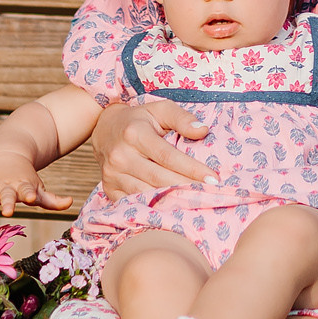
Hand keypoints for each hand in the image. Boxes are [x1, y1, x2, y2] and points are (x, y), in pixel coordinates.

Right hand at [0, 161, 72, 220]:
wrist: (9, 155)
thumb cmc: (26, 179)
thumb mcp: (38, 187)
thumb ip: (52, 200)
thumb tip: (71, 202)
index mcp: (24, 185)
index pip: (27, 189)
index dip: (30, 193)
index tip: (32, 197)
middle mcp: (7, 186)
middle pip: (7, 194)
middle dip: (7, 202)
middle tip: (7, 211)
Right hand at [94, 99, 215, 197]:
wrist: (104, 129)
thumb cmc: (139, 119)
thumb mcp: (160, 109)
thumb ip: (181, 118)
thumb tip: (203, 130)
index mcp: (135, 134)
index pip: (168, 156)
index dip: (192, 169)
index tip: (212, 178)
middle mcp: (121, 156)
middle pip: (158, 178)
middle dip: (186, 187)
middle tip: (210, 194)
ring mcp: (112, 175)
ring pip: (145, 194)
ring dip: (171, 200)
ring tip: (195, 202)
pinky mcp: (109, 188)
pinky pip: (132, 203)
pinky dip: (152, 208)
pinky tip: (171, 209)